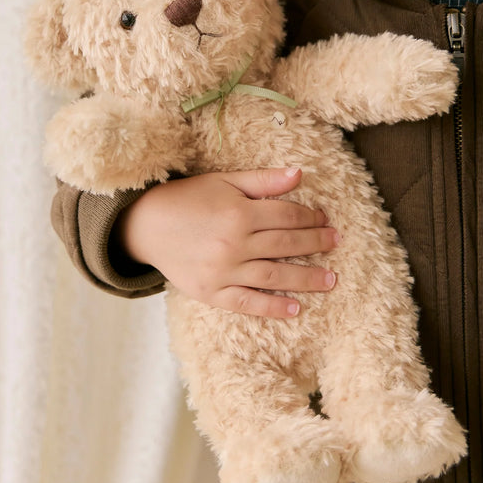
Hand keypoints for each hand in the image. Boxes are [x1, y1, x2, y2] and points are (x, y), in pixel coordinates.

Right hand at [112, 168, 338, 317]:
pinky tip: (295, 309)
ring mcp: (223, 271)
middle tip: (336, 243)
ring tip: (331, 280)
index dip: (310, 217)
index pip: (287, 216)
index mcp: (239, 213)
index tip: (324, 219)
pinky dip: (272, 307)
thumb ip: (263, 180)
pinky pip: (248, 303)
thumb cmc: (188, 198)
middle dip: (316, 243)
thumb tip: (300, 174)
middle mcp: (234, 243)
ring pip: (275, 275)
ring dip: (306, 278)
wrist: (146, 225)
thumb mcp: (224, 181)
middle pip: (286, 244)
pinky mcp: (212, 293)